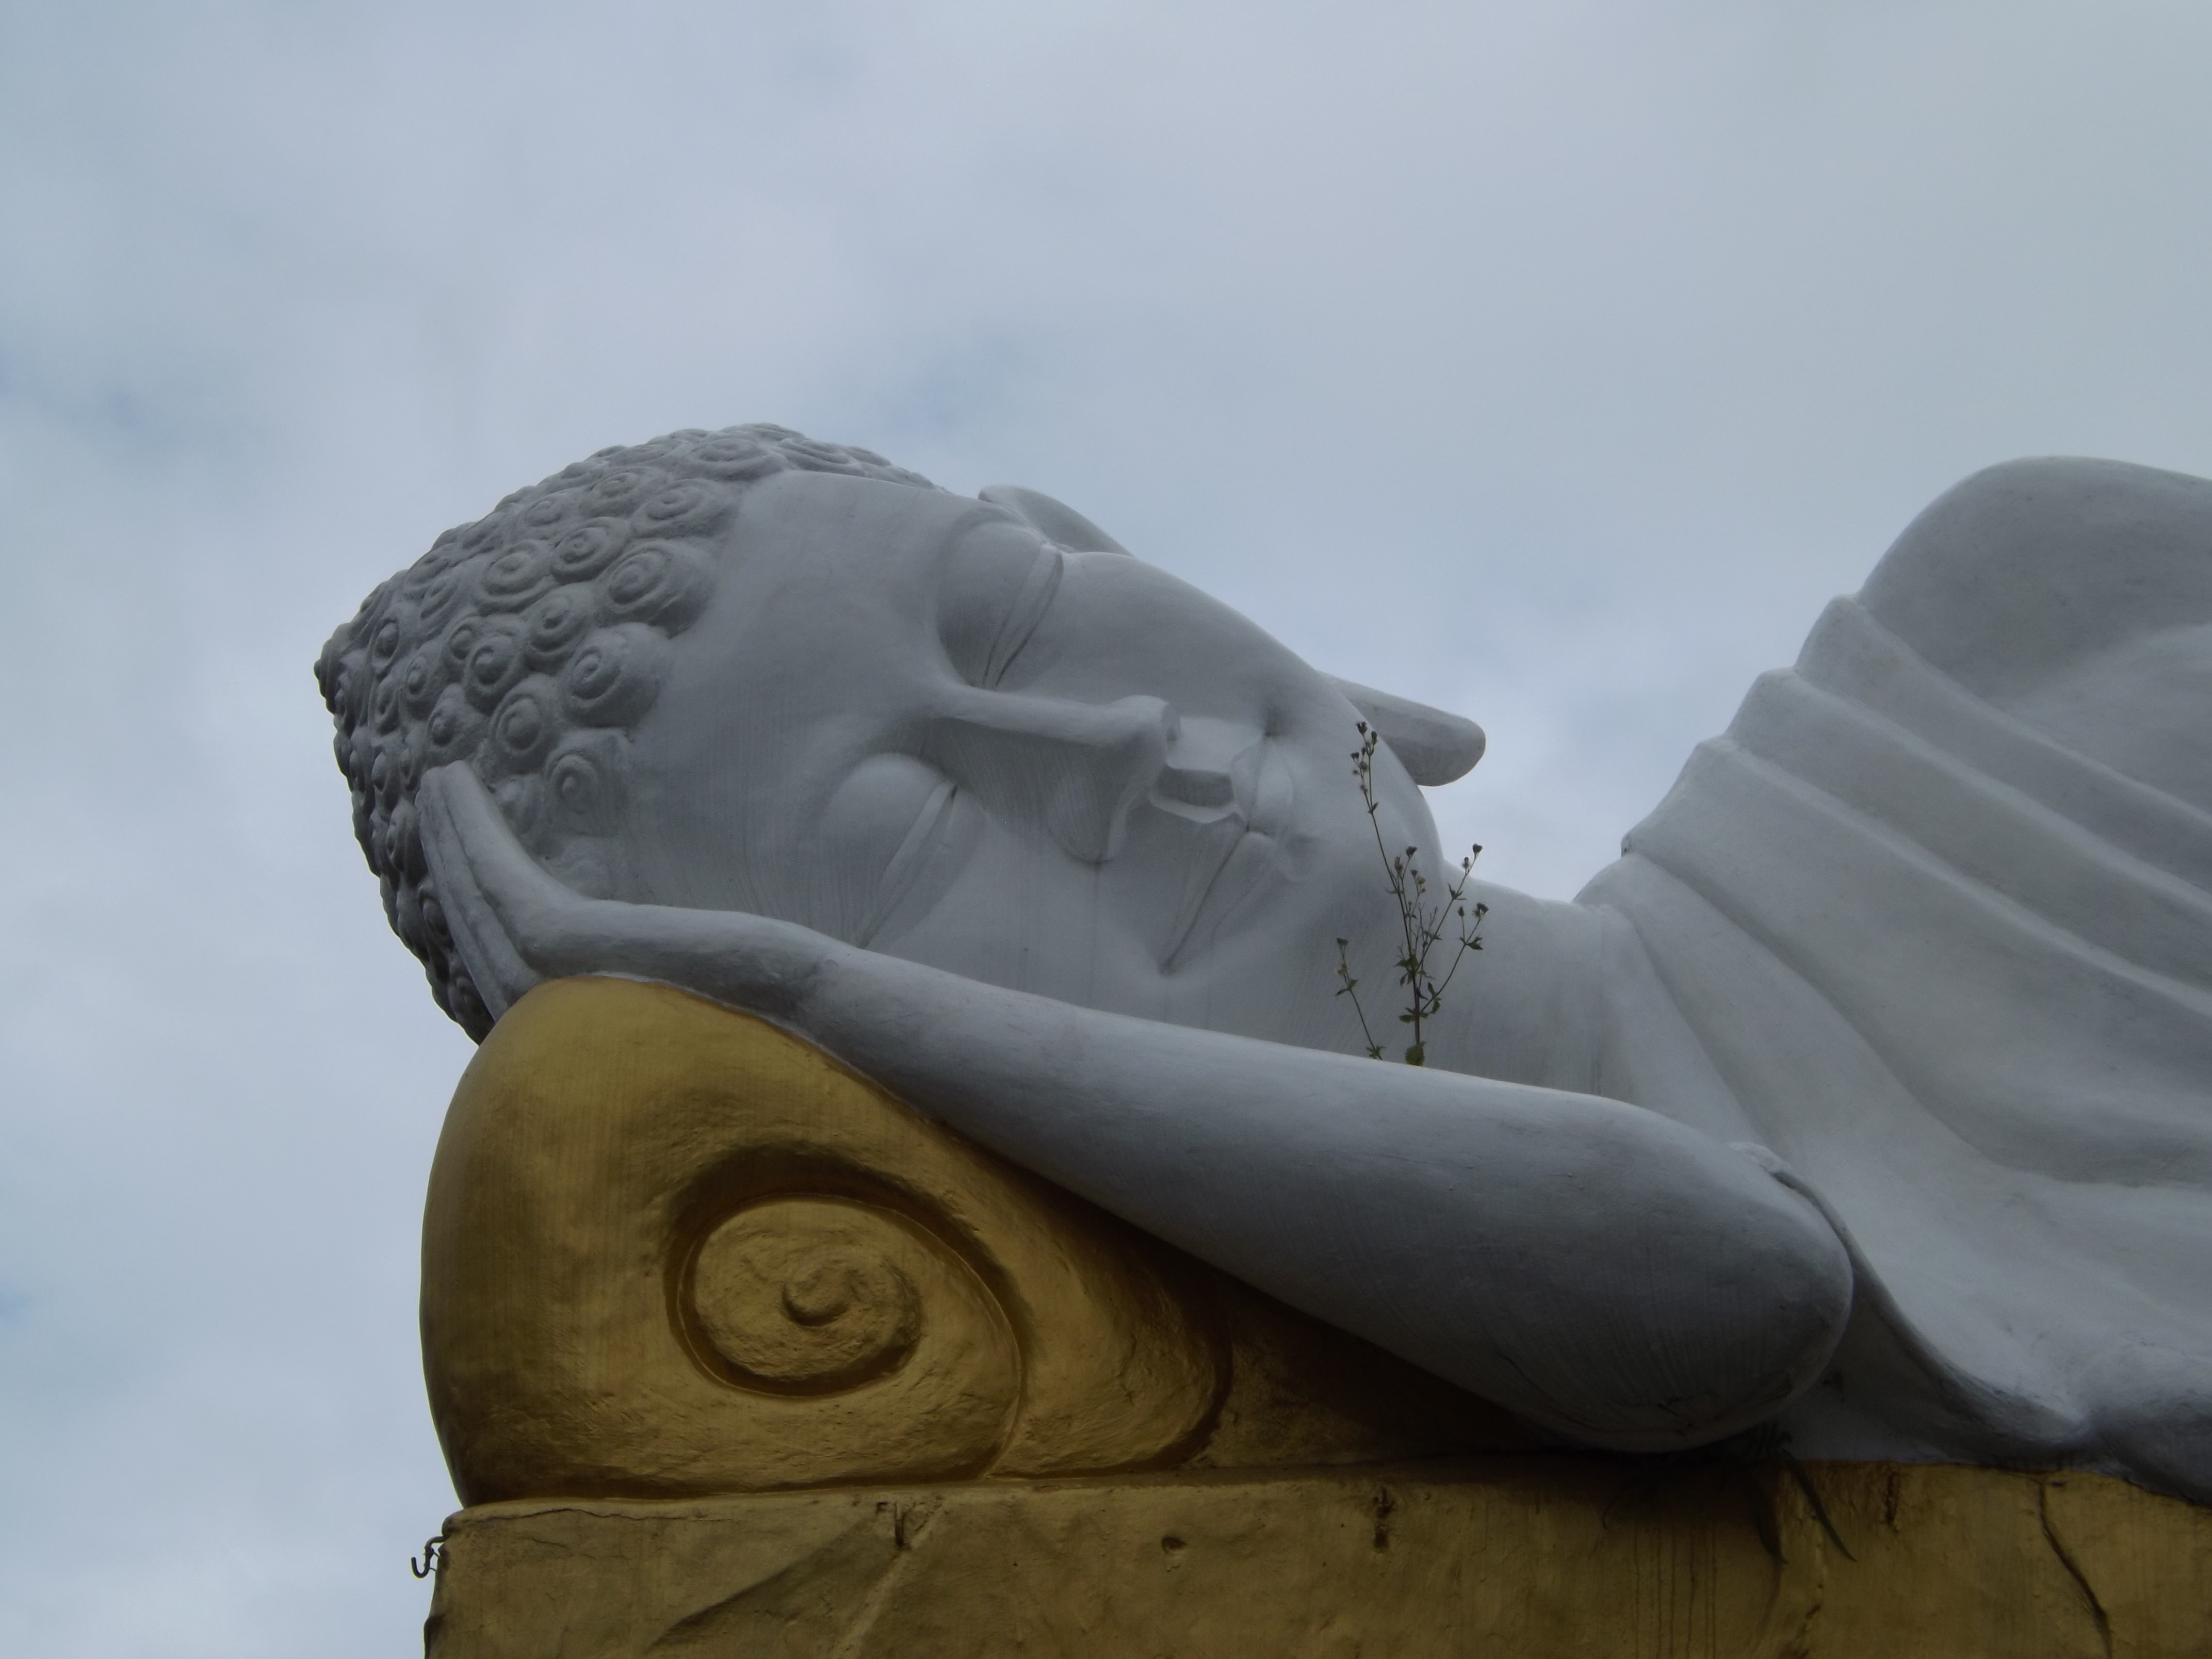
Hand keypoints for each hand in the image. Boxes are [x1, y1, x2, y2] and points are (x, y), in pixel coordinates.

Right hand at [415, 763, 837, 1024]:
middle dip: (461, 870)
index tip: (491, 853)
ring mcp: (576, 996)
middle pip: (496, 941)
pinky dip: (471, 844)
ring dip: (454, 846)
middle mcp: (589, 1017)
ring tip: (436, 786)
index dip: (504, 909)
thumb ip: (750, 960)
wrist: (851, 1020)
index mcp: (629, 1017)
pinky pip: (505, 896)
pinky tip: (456, 788)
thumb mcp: (778, 971)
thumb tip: (782, 943)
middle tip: (435, 805)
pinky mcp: (579, 958)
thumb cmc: (838, 1011)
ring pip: (484, 913)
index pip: (545, 972)